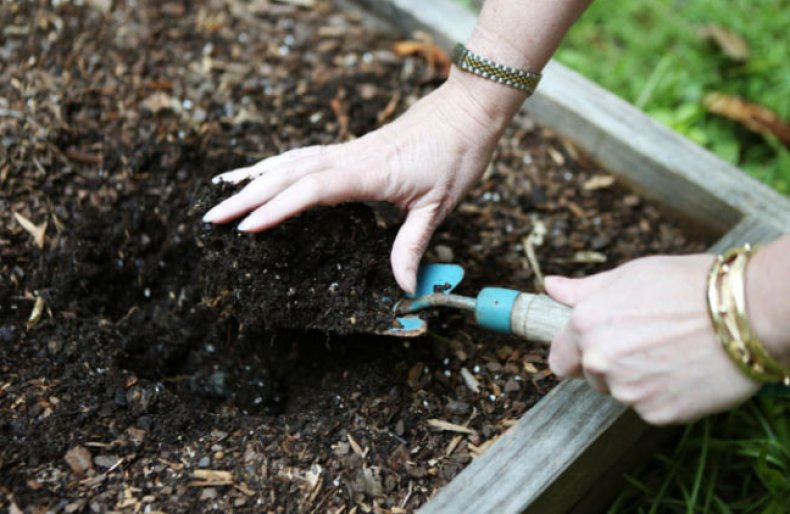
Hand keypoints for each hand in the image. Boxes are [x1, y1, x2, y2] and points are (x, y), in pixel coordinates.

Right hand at [202, 72, 516, 292]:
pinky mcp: (351, 148)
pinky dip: (276, 164)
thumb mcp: (439, 206)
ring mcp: (348, 150)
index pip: (311, 190)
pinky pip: (304, 155)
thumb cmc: (456, 155)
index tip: (245, 228)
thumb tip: (403, 287)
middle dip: (246, 196)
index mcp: (368, 173)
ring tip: (221, 190)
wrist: (468, 110)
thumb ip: (413, 245)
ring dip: (254, 177)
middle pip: (287, 174)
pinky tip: (264, 172)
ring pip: (290, 161)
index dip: (276, 209)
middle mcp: (350, 158)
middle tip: (211, 217)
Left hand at [545, 255, 759, 424]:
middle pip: (592, 376)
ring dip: (639, 379)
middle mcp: (599, 360)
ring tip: (672, 352)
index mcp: (586, 324)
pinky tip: (685, 370)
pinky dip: (664, 395)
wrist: (746, 312)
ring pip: (622, 392)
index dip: (577, 353)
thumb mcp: (630, 275)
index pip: (560, 358)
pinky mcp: (657, 413)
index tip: (596, 348)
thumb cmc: (688, 286)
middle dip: (611, 364)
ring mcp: (627, 390)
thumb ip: (585, 290)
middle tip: (648, 342)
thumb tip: (550, 287)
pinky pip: (651, 407)